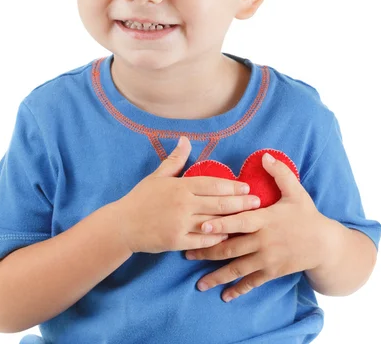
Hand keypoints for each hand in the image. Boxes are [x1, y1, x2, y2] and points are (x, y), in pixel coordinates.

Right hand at [116, 136, 259, 253]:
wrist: (122, 225)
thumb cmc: (141, 199)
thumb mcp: (157, 176)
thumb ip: (175, 160)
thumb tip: (185, 139)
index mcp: (180, 186)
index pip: (212, 184)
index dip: (232, 185)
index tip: (247, 187)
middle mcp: (183, 204)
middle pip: (218, 203)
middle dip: (240, 203)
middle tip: (258, 202)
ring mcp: (180, 223)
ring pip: (213, 221)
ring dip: (233, 221)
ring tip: (250, 220)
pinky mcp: (177, 241)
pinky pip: (202, 240)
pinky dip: (217, 237)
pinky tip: (229, 235)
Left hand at [185, 152, 326, 301]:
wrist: (324, 245)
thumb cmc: (307, 215)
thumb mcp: (296, 191)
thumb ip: (279, 173)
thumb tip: (266, 155)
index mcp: (266, 220)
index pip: (240, 222)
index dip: (221, 224)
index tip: (202, 227)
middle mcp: (264, 241)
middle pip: (232, 248)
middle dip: (208, 252)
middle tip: (187, 254)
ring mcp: (267, 260)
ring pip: (238, 269)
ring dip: (217, 276)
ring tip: (199, 283)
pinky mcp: (272, 272)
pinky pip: (252, 282)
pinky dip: (238, 290)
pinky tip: (225, 296)